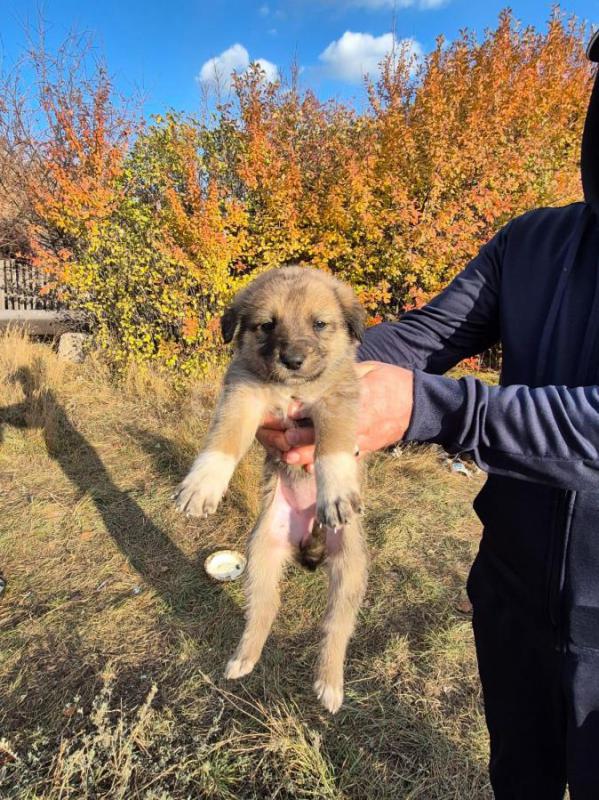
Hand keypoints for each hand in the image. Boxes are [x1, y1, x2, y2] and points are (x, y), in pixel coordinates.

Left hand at [256, 361, 413, 469]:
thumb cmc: (393, 382)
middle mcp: (360, 419)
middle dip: (303, 437)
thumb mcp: (371, 370)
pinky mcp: (367, 446)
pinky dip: (328, 464)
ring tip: (289, 457)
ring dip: (309, 455)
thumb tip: (320, 371)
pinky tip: (309, 469)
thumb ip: (347, 374)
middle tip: (285, 437)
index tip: (290, 410)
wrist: (420, 404)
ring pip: (333, 449)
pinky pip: (344, 458)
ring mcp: (364, 436)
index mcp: (360, 397)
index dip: (308, 409)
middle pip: (327, 431)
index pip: (330, 404)